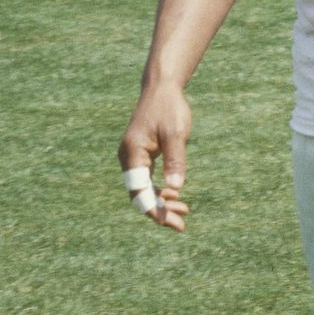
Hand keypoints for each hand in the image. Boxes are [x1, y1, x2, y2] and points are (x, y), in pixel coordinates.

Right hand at [117, 85, 193, 231]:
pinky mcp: (141, 156)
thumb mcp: (176, 133)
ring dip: (162, 202)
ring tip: (184, 212)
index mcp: (133, 154)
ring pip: (145, 188)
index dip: (153, 209)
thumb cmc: (169, 109)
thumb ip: (175, 160)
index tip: (168, 222)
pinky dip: (161, 189)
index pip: (139, 191)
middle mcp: (128, 158)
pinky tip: (176, 196)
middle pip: (141, 194)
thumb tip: (177, 187)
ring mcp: (133, 158)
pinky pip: (147, 179)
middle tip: (181, 224)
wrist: (162, 89)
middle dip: (160, 210)